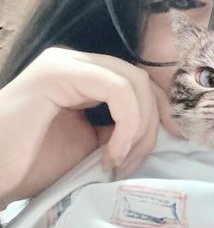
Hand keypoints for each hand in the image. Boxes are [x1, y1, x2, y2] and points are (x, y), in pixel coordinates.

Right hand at [0, 47, 179, 206]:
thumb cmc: (27, 165)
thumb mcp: (86, 147)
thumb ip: (116, 130)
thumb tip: (155, 132)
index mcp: (82, 76)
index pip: (137, 82)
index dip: (159, 111)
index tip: (171, 141)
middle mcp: (76, 62)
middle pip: (140, 80)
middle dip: (151, 123)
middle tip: (132, 161)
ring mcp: (65, 63)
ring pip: (133, 81)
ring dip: (139, 127)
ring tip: (117, 160)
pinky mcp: (57, 72)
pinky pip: (116, 88)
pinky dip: (127, 122)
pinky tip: (110, 152)